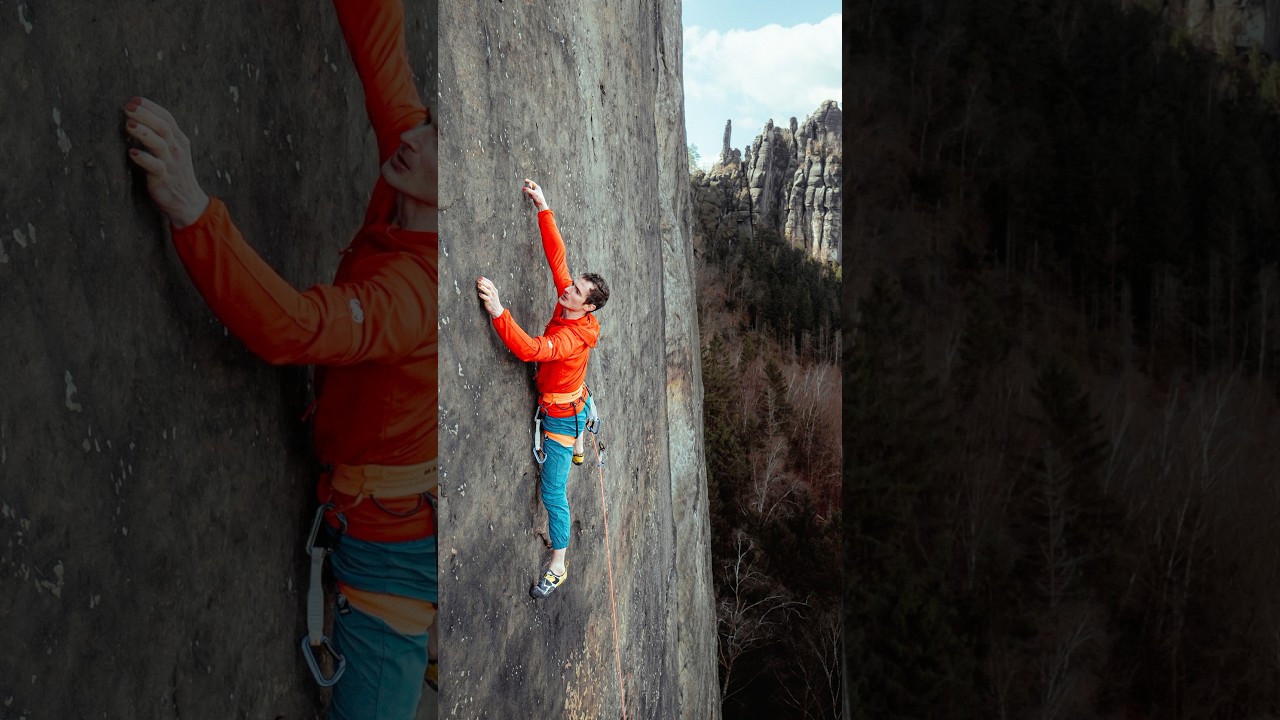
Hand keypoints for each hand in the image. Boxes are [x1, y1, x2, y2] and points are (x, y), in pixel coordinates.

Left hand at [124, 97, 209, 228]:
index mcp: (180, 140)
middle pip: (163, 126)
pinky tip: (132, 153)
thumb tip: (137, 118)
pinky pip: (156, 167)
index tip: (134, 100)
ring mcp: (172, 164)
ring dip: (144, 133)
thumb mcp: (172, 152)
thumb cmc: (175, 174)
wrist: (188, 202)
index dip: (151, 107)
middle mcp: (177, 150)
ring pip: (160, 144)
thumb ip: (160, 136)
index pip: (167, 117)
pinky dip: (144, 159)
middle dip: (145, 115)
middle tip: (128, 107)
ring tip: (129, 124)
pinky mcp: (165, 179)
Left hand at [476, 277, 504, 317]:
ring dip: (483, 288)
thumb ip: (488, 289)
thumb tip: (480, 284)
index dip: (485, 280)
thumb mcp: (492, 294)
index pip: (490, 283)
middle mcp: (494, 293)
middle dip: (484, 282)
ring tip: (478, 285)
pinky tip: (479, 294)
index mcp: (494, 290)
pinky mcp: (490, 302)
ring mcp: (492, 298)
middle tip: (478, 279)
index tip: (480, 277)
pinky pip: (487, 299)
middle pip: (489, 286)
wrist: (497, 310)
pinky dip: (483, 296)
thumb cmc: (493, 301)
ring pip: (488, 291)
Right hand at [522, 179, 547, 211]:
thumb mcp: (533, 193)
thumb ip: (528, 190)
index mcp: (537, 187)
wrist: (541, 204)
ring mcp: (535, 192)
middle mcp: (537, 189)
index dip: (528, 181)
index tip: (525, 180)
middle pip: (531, 186)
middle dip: (528, 188)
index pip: (532, 182)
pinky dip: (529, 195)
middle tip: (527, 190)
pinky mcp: (534, 195)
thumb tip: (523, 188)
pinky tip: (531, 197)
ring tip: (531, 195)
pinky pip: (530, 193)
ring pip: (530, 190)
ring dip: (529, 192)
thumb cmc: (538, 198)